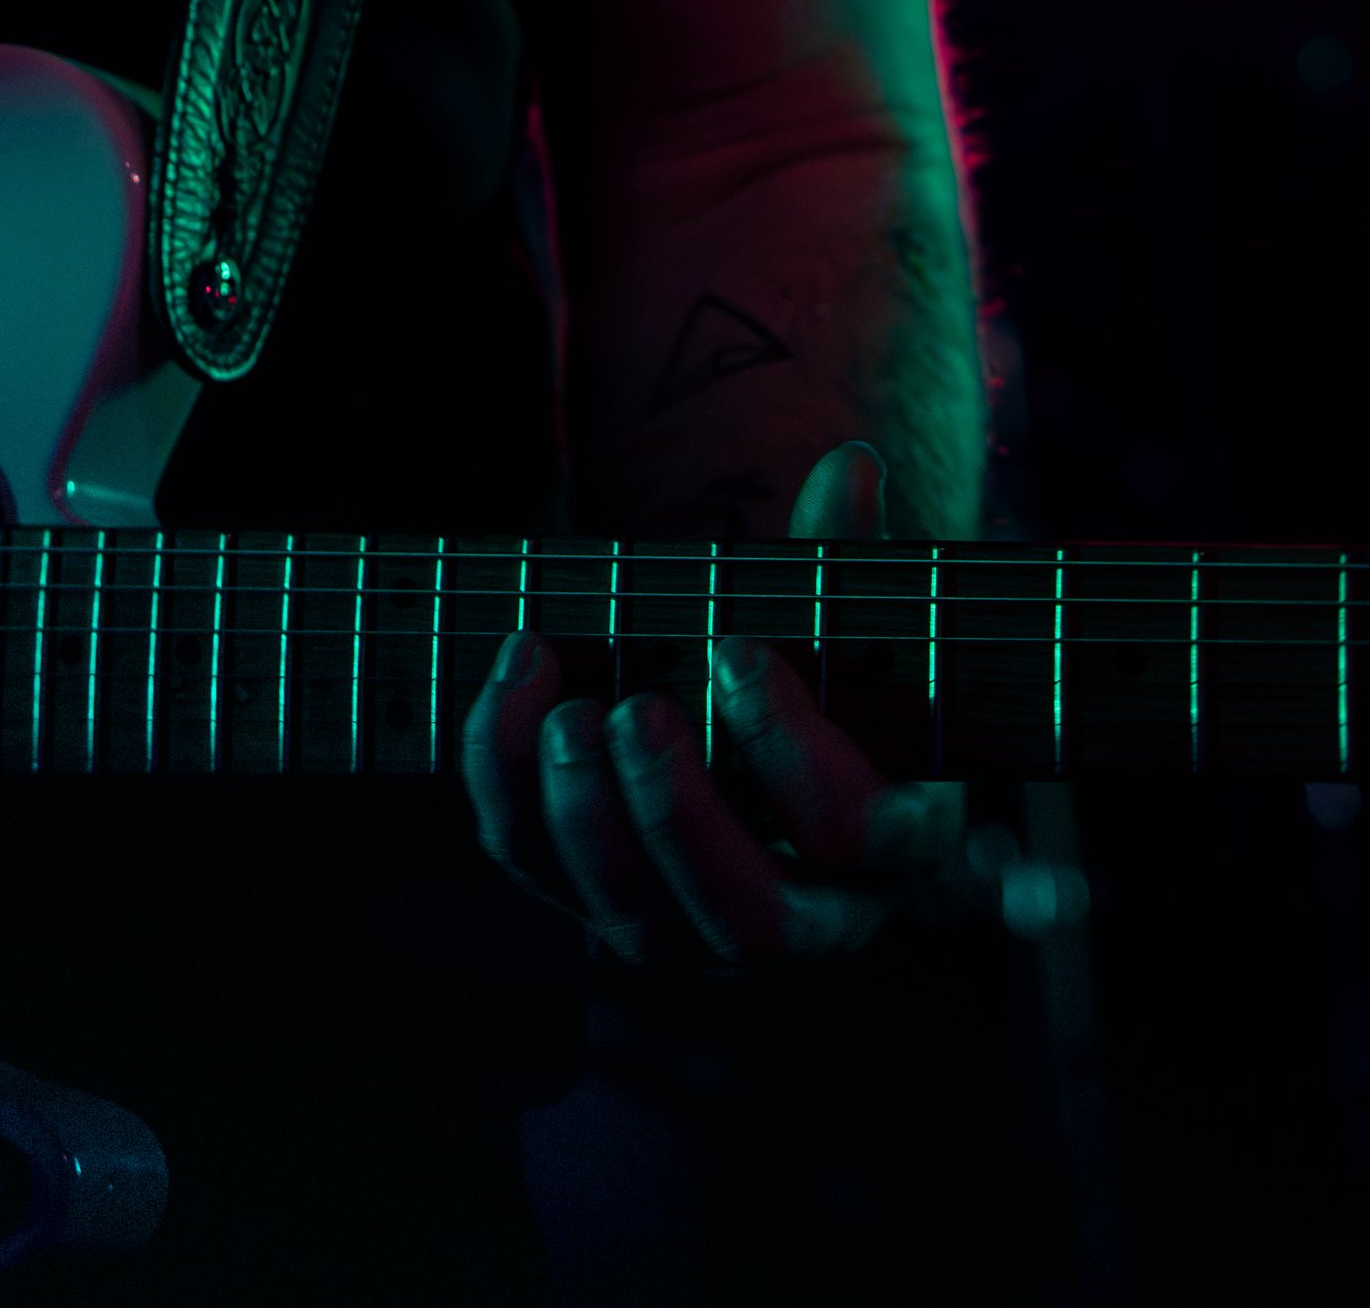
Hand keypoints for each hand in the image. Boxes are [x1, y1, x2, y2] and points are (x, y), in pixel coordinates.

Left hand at [462, 440, 962, 961]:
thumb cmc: (806, 671)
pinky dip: (508, 784)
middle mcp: (801, 913)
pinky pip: (539, 870)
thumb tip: (853, 465)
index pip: (861, 834)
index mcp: (882, 841)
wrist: (735, 719)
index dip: (796, 751)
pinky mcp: (600, 898)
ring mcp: (695, 925)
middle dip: (679, 813)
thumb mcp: (831, 618)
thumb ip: (839, 554)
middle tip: (635, 709)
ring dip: (586, 816)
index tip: (735, 650)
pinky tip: (510, 687)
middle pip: (752, 920)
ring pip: (641, 924)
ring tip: (564, 712)